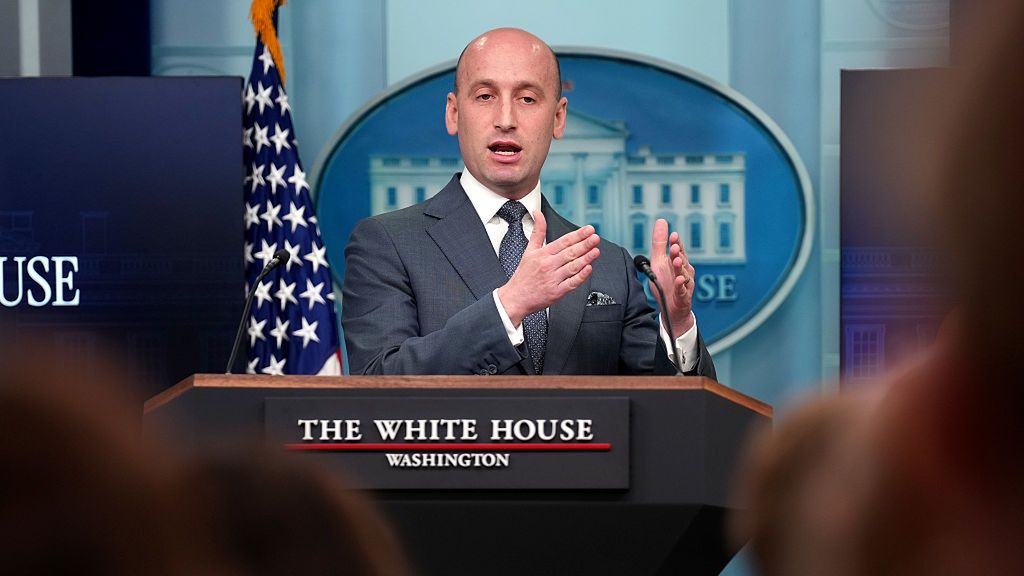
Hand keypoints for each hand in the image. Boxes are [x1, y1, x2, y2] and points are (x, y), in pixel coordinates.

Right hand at [497, 211, 600, 325]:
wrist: (516, 298)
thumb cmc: (523, 275)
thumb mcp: (529, 250)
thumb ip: (538, 232)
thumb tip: (538, 214)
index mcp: (543, 254)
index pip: (563, 241)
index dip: (578, 235)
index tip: (589, 230)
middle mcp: (548, 265)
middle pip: (570, 252)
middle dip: (585, 244)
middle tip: (595, 238)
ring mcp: (553, 279)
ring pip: (572, 266)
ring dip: (586, 258)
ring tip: (596, 251)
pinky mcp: (556, 292)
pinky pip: (571, 283)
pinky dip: (580, 276)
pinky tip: (589, 269)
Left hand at [650, 218, 694, 337]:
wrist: (671, 308)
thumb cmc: (666, 283)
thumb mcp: (659, 261)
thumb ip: (660, 243)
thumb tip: (662, 221)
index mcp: (677, 262)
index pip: (679, 249)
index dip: (677, 242)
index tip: (673, 235)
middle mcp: (683, 271)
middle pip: (682, 260)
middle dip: (678, 253)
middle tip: (674, 247)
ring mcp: (685, 283)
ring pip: (683, 274)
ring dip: (679, 267)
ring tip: (676, 261)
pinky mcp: (683, 296)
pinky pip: (682, 290)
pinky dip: (680, 285)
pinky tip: (678, 279)